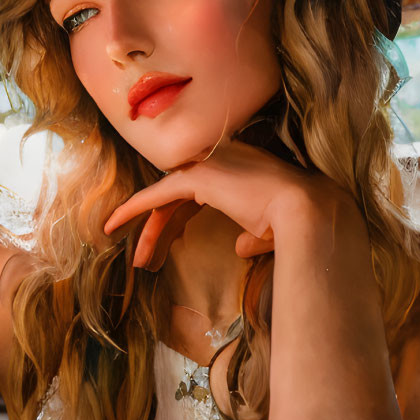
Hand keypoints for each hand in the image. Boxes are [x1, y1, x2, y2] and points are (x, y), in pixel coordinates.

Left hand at [102, 138, 336, 270]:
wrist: (304, 211)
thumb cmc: (295, 223)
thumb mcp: (270, 230)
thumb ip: (252, 235)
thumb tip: (240, 247)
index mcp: (238, 167)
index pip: (197, 192)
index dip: (179, 218)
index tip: (168, 242)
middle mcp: (220, 159)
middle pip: (177, 197)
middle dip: (161, 230)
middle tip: (147, 259)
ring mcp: (208, 164)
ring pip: (165, 200)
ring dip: (148, 230)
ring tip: (138, 260)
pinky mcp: (196, 176)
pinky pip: (155, 196)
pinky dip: (133, 209)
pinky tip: (115, 224)